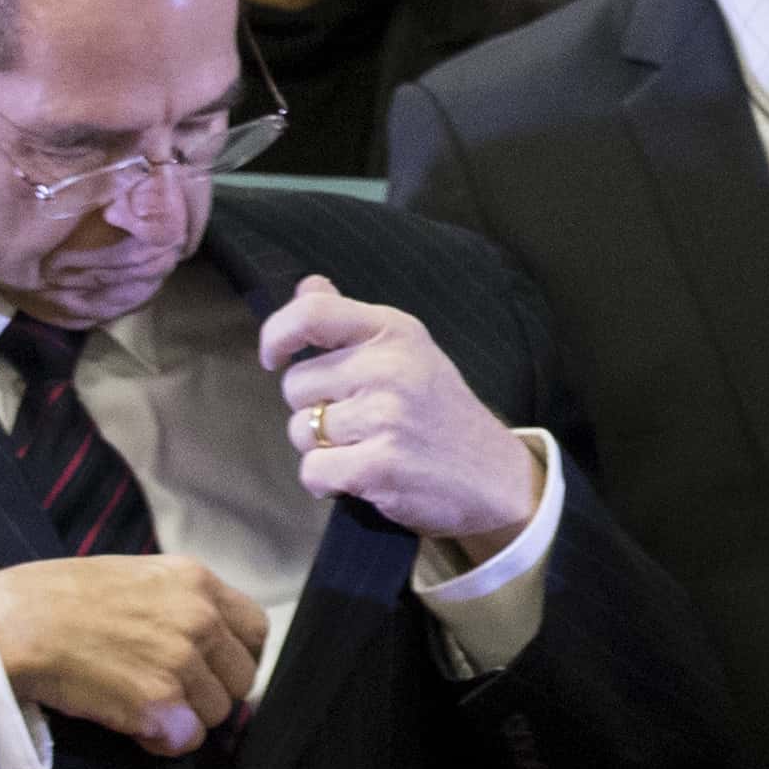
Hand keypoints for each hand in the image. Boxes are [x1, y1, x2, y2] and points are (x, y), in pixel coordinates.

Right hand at [0, 553, 270, 755]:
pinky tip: (132, 725)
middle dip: (211, 693)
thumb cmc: (59, 599)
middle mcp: (200, 618)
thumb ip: (180, 605)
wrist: (14, 624)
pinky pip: (185, 740)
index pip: (255, 630)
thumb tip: (208, 646)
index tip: (212, 671)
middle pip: (241, 677)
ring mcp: (182, 660)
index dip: (235, 657)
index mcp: (196, 580)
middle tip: (171, 695)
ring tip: (141, 705)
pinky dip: (162, 741)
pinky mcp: (158, 702)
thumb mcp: (136, 577)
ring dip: (184, 718)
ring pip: (216, 712)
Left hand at [259, 273, 544, 549]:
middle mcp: (389, 366)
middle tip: (360, 420)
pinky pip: (312, 470)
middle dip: (314, 408)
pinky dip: (327, 482)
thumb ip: (350, 321)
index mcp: (395, 331)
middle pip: (296, 384)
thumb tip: (307, 287)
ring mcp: (386, 416)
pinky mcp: (380, 465)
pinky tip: (362, 476)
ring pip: (300, 431)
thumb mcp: (407, 351)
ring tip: (367, 448)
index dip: (277, 334)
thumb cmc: (440, 411)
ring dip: (322, 449)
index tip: (274, 358)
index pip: (312, 314)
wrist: (495, 475)